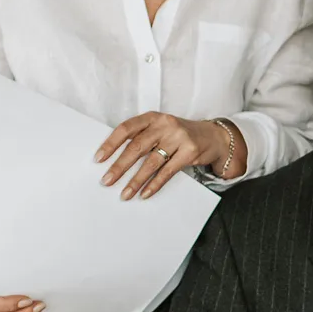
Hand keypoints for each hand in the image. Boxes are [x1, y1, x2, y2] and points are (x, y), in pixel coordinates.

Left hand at [96, 113, 246, 198]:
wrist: (214, 136)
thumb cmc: (180, 135)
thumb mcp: (161, 129)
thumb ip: (142, 137)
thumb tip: (114, 159)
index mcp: (153, 117)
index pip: (127, 128)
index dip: (111, 143)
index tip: (99, 159)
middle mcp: (165, 124)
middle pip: (137, 147)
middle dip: (120, 166)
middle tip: (107, 181)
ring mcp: (179, 137)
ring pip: (152, 162)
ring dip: (136, 180)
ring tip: (124, 194)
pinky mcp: (190, 152)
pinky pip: (168, 171)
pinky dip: (154, 184)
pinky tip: (144, 194)